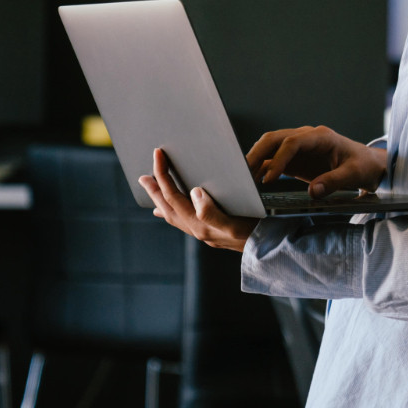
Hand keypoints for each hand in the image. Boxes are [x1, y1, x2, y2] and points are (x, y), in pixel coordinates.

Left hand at [139, 148, 257, 251]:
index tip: (159, 156)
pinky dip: (170, 212)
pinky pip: (180, 221)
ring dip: (159, 200)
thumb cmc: (252, 235)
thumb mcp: (233, 223)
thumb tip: (194, 193)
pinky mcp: (207, 232)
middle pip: (167, 206)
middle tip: (143, 176)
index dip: (163, 175)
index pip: (173, 196)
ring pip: (171, 214)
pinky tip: (166, 212)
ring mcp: (200, 232)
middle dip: (154, 189)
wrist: (264, 251)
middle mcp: (195, 230)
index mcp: (198, 224)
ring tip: (150, 189)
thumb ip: (211, 212)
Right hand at [245, 125, 387, 196]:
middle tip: (242, 174)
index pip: (292, 142)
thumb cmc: (363, 166)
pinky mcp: (296, 159)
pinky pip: (274, 160)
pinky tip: (253, 182)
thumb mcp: (354, 174)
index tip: (270, 179)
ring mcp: (299, 147)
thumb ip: (334, 181)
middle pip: (275, 139)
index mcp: (321, 137)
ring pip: (270, 147)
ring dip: (256, 160)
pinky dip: (262, 169)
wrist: (368, 165)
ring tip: (242, 179)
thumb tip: (313, 192)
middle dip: (257, 154)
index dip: (279, 159)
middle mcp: (306, 137)